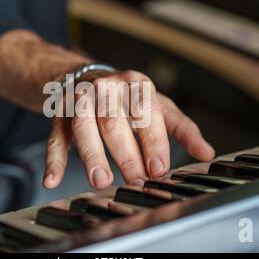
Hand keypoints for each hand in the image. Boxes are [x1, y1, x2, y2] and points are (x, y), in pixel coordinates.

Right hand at [43, 70, 214, 189]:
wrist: (86, 76)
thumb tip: (206, 153)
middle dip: (126, 154)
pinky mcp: (60, 115)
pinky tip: (51, 180)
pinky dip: (53, 160)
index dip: (153, 141)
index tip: (159, 168)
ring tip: (101, 180)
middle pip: (114, 121)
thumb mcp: (158, 105)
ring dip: (92, 154)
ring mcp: (80, 100)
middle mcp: (106, 88)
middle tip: (136, 181)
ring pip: (83, 126)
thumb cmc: (128, 96)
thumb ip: (181, 128)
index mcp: (135, 84)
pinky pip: (55, 137)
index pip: (145, 112)